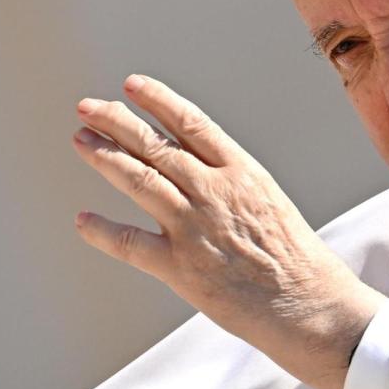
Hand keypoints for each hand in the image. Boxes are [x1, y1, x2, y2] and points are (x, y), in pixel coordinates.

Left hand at [71, 74, 382, 388]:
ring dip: (104, 157)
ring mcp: (194, 227)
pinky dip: (101, 230)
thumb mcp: (269, 199)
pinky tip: (83, 219)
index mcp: (241, 171)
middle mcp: (214, 191)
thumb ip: (230, 181)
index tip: (132, 85)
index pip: (191, 123)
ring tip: (81, 139)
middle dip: (116, 121)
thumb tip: (195, 164)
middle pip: (154, 145)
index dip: (158, 100)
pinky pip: (129, 243)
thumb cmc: (295, 256)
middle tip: (88, 107)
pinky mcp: (179, 267)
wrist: (308, 303)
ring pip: (138, 180)